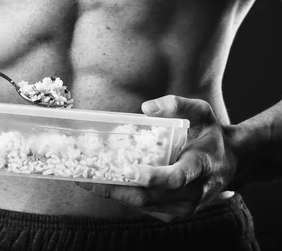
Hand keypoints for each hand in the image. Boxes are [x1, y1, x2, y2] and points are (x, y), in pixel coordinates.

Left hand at [76, 95, 238, 218]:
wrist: (231, 162)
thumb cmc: (210, 134)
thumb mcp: (202, 111)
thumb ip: (177, 105)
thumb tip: (146, 108)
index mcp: (200, 166)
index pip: (176, 177)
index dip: (152, 177)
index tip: (127, 169)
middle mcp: (194, 192)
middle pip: (151, 196)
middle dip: (117, 188)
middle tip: (88, 176)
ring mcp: (184, 206)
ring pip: (144, 205)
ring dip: (114, 194)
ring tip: (86, 179)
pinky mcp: (174, 212)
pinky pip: (145, 208)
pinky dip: (123, 197)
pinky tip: (102, 184)